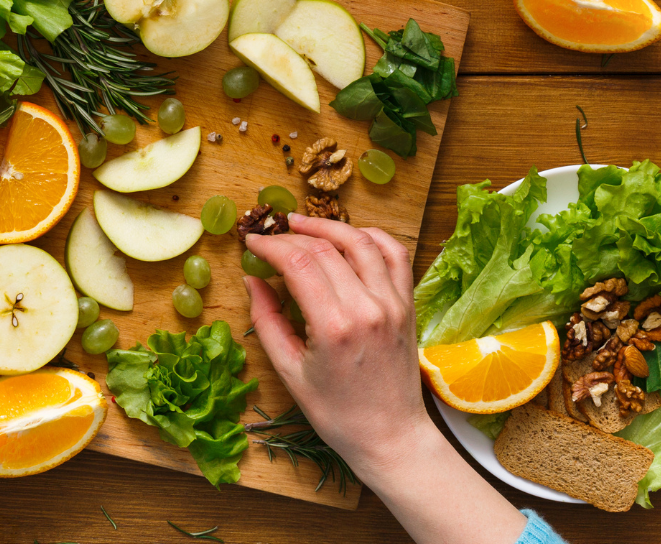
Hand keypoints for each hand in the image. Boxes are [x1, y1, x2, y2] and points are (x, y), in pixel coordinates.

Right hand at [245, 215, 528, 543]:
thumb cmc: (337, 413)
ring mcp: (393, 304)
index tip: (252, 243)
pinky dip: (371, 237)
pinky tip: (349, 236)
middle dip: (292, 235)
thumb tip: (253, 279)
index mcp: (335, 326)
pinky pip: (394, 255)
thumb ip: (267, 320)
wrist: (390, 436)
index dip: (271, 245)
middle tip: (270, 235)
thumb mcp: (289, 371)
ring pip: (362, 242)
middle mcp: (368, 308)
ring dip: (329, 226)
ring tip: (302, 225)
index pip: (299, 262)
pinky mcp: (408, 305)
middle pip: (326, 248)